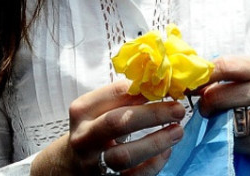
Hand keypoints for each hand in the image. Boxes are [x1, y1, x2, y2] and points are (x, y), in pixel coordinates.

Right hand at [33, 80, 183, 175]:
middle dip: (152, 114)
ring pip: (124, 155)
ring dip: (156, 142)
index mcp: (83, 110)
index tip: (167, 88)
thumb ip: (125, 97)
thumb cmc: (94, 129)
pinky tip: (165, 151)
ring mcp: (92, 161)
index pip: (116, 93)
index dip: (146, 90)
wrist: (71, 163)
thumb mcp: (100, 109)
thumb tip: (161, 85)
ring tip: (177, 132)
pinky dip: (154, 164)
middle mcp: (84, 136)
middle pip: (117, 123)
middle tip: (178, 110)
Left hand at [196, 56, 249, 175]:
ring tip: (215, 118)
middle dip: (205, 101)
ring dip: (214, 119)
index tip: (189, 84)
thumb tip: (189, 75)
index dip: (201, 75)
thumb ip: (221, 74)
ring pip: (227, 116)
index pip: (224, 65)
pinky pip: (236, 137)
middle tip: (203, 107)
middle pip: (219, 93)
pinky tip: (230, 132)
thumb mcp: (243, 79)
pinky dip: (227, 135)